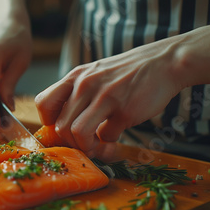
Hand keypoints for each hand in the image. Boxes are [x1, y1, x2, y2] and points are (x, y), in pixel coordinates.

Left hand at [35, 37, 183, 156]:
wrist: (165, 63)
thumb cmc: (127, 73)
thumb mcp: (95, 74)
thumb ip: (77, 94)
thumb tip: (64, 128)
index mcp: (76, 77)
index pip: (44, 103)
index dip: (49, 121)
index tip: (62, 126)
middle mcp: (86, 85)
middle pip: (61, 126)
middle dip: (71, 143)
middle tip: (84, 144)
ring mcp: (105, 97)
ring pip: (78, 133)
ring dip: (86, 147)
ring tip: (96, 146)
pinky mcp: (124, 110)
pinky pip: (107, 136)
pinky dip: (110, 141)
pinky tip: (118, 132)